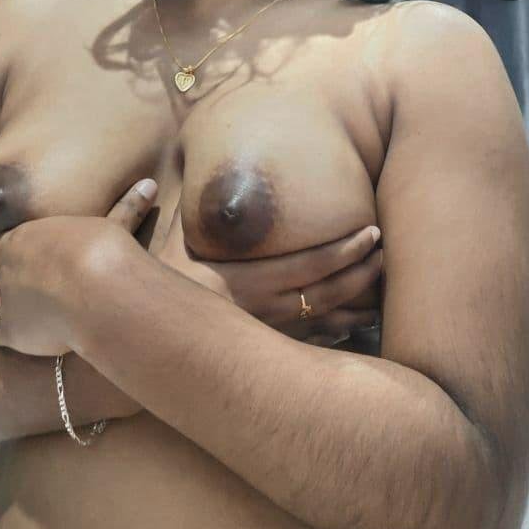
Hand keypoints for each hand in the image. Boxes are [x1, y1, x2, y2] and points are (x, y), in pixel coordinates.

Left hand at [0, 179, 159, 355]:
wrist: (95, 288)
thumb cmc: (106, 251)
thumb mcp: (114, 224)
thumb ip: (127, 210)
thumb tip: (151, 185)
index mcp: (28, 235)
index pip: (15, 242)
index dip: (23, 249)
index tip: (36, 254)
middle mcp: (10, 264)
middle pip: (6, 270)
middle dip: (19, 274)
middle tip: (36, 279)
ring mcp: (8, 298)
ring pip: (2, 299)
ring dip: (15, 302)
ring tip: (28, 307)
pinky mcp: (11, 330)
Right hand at [155, 188, 383, 347]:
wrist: (142, 345)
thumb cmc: (153, 292)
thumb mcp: (167, 245)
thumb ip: (185, 212)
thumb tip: (185, 172)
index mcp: (248, 281)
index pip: (311, 264)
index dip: (346, 249)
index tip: (372, 233)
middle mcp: (263, 312)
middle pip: (327, 292)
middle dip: (362, 273)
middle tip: (386, 254)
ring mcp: (266, 339)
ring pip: (323, 323)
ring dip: (355, 307)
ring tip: (381, 294)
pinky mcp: (263, 356)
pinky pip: (308, 347)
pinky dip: (333, 335)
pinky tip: (349, 328)